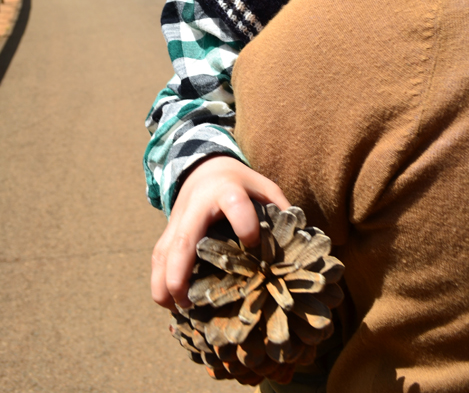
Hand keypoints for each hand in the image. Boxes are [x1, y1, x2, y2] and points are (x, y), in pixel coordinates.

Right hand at [151, 156, 289, 310]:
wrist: (206, 166)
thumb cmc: (242, 184)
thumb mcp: (264, 188)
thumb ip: (281, 212)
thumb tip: (302, 246)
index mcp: (228, 191)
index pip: (235, 204)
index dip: (244, 223)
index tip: (252, 243)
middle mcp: (198, 205)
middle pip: (185, 236)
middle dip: (181, 268)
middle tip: (186, 300)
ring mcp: (179, 218)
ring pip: (164, 250)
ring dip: (164, 281)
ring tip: (175, 309)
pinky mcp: (169, 229)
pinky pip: (158, 256)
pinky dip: (159, 280)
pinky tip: (167, 303)